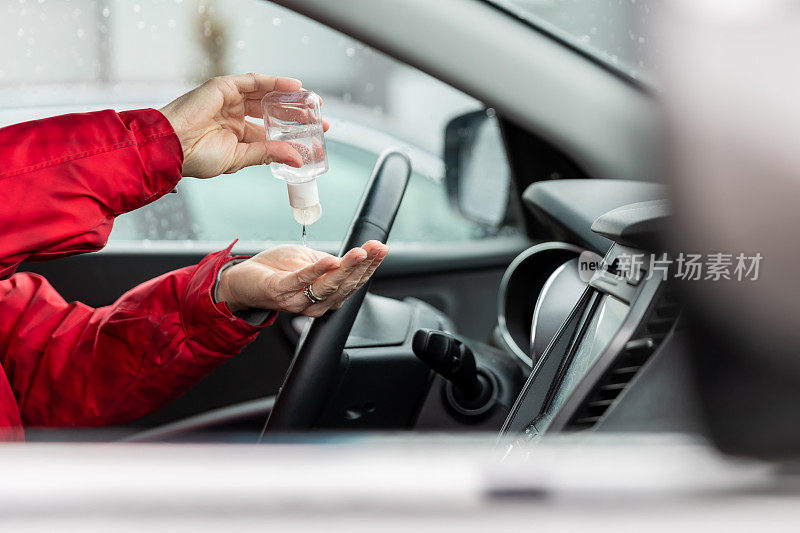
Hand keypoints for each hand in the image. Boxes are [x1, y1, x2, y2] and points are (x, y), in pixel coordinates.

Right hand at [159, 73, 329, 177]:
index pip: (271, 132)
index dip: (292, 135)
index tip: (314, 139)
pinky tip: (295, 86)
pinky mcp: (223, 87)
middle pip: (272, 112)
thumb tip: (296, 159)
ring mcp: (229, 100)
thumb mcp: (240, 158)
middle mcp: (234, 116)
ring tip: (312, 103)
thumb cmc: (196, 157)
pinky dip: (275, 82)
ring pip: (266, 95)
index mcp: (237, 136)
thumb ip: (268, 154)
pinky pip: (254, 81)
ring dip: (290, 98)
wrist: (172, 146)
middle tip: (320, 120)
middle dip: (296, 116)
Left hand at [216, 241, 388, 316]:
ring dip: (346, 268)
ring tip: (359, 253)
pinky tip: (330, 260)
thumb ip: (330, 263)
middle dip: (364, 264)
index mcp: (326, 297)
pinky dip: (317, 270)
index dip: (370, 266)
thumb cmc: (277, 269)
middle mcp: (316, 303)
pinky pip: (302, 281)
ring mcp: (298, 300)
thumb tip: (353, 256)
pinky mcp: (280, 292)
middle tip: (376, 248)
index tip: (382, 248)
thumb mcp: (309, 262)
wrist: (243, 279)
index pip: (354, 282)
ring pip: (329, 285)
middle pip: (346, 284)